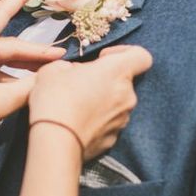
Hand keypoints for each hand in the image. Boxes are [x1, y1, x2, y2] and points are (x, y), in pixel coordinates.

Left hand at [0, 0, 64, 158]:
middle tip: (59, 57)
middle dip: (34, 52)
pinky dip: (8, 72)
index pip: (1, 13)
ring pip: (0, 55)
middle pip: (7, 44)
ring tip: (46, 71)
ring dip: (22, 64)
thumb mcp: (3, 102)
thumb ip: (31, 87)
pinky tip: (23, 83)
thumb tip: (54, 77)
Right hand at [28, 45, 152, 160]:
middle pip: (124, 81)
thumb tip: (74, 72)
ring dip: (102, 99)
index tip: (103, 57)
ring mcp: (122, 119)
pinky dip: (98, 119)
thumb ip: (71, 66)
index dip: (125, 52)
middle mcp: (127, 95)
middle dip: (105, 79)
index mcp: (116, 71)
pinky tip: (78, 121)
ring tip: (76, 105)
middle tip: (80, 83)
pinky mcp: (114, 139)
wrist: (55, 142)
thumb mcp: (54, 69)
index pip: (142, 56)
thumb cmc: (56, 100)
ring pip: (117, 102)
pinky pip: (109, 122)